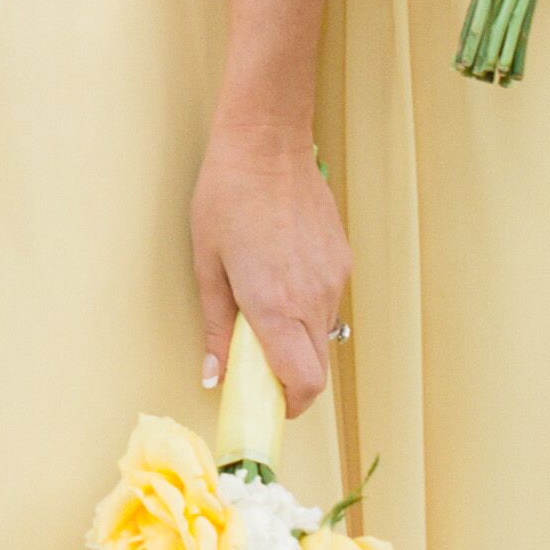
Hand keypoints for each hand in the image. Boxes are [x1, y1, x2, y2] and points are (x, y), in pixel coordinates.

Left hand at [188, 117, 352, 417]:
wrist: (267, 143)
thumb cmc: (226, 197)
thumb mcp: (206, 263)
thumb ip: (215, 326)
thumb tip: (213, 375)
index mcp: (274, 305)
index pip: (303, 384)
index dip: (289, 406)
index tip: (266, 404)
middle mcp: (311, 298)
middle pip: (316, 369)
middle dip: (290, 379)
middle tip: (258, 364)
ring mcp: (333, 279)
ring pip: (323, 335)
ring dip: (297, 340)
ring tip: (264, 307)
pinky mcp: (342, 260)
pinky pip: (328, 302)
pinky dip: (307, 307)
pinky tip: (281, 275)